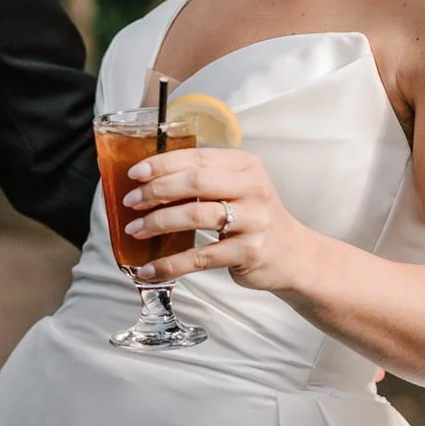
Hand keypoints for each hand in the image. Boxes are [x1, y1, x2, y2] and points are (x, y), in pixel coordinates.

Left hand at [123, 147, 317, 292]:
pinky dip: (170, 264)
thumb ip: (205, 178)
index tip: (135, 173)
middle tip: (132, 201)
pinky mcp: (248, 252)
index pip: (198, 158)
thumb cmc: (254, 217)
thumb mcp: (239, 188)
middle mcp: (253, 189)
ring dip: (158, 223)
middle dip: (156, 191)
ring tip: (136, 230)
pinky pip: (200, 257)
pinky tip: (149, 268)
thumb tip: (148, 179)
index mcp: (247, 165)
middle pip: (196, 182)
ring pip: (196, 216)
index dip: (162, 164)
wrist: (292, 255)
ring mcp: (253, 221)